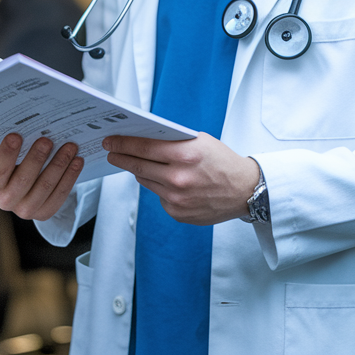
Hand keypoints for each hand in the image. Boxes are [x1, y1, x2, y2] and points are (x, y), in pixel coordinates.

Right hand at [0, 133, 83, 220]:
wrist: (26, 192)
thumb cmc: (19, 167)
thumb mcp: (13, 159)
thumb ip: (18, 148)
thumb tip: (35, 127)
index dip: (6, 153)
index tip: (15, 136)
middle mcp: (8, 200)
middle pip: (23, 179)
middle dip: (36, 158)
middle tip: (47, 140)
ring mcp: (26, 210)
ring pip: (45, 186)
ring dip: (59, 164)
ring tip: (69, 147)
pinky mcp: (44, 213)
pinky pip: (60, 194)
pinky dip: (70, 176)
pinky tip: (77, 161)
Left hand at [103, 132, 258, 225]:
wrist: (245, 191)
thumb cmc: (222, 162)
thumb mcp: (200, 142)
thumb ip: (172, 142)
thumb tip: (143, 140)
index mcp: (185, 155)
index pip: (144, 147)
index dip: (123, 144)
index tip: (110, 141)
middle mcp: (179, 178)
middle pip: (138, 166)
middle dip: (121, 157)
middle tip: (110, 151)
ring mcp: (177, 199)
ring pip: (146, 181)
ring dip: (139, 171)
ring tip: (135, 163)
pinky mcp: (178, 213)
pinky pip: (159, 196)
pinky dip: (160, 187)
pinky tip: (167, 182)